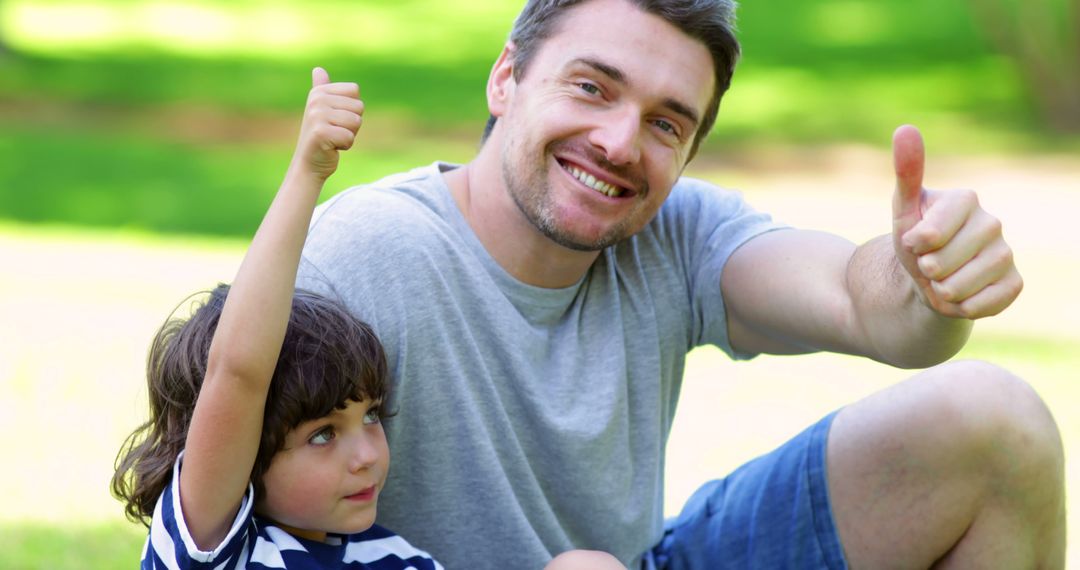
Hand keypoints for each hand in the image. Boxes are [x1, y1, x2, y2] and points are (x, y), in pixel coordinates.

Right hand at [291, 67, 364, 180]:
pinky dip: (345, 146)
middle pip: (358, 107)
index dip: (351, 108)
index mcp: (319, 92)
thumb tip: (318, 69)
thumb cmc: (320, 136)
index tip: (336, 118)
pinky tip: (331, 147)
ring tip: (333, 138)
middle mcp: (316, 100)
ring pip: (356, 122)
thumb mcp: (321, 110)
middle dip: (351, 124)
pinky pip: (349, 137)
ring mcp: (317, 115)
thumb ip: (321, 89)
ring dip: (349, 135)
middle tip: (334, 131)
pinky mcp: (321, 132)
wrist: (308, 164)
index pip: (355, 91)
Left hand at [891, 125, 1021, 318]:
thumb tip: (906, 128)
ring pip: (963, 284)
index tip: (913, 242)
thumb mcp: (903, 209)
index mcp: (966, 200)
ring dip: (941, 291)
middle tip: (926, 264)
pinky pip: (986, 302)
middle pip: (945, 261)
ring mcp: (1006, 253)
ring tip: (940, 281)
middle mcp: (992, 222)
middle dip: (925, 270)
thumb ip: (907, 172)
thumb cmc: (915, 241)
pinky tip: (959, 296)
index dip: (916, 244)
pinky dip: (962, 307)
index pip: (933, 231)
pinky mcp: (1014, 282)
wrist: (930, 281)